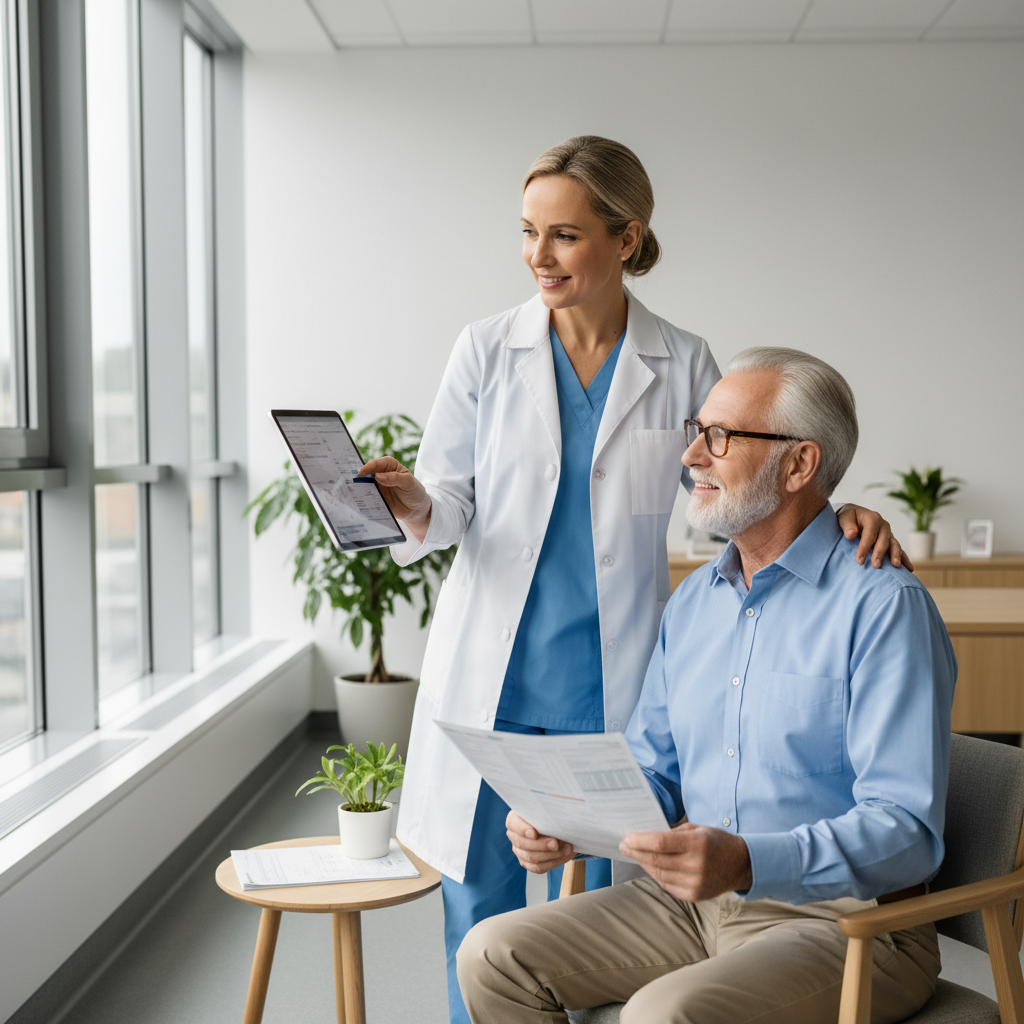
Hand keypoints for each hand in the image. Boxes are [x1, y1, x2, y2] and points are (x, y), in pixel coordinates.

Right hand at [358, 457, 431, 540]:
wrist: (416, 510)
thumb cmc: (414, 491)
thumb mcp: (408, 483)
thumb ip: (395, 478)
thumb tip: (377, 476)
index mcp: (389, 466)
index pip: (377, 463)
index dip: (368, 467)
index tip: (361, 473)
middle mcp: (380, 475)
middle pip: (366, 474)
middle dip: (358, 477)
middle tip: (350, 481)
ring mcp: (376, 487)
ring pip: (363, 486)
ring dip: (357, 488)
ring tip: (350, 492)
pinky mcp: (374, 498)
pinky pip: (365, 498)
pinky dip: (360, 499)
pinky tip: (356, 502)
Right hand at [506, 810, 575, 873]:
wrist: (555, 826)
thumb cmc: (550, 814)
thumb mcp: (549, 808)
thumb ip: (549, 810)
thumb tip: (557, 814)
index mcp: (515, 819)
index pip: (513, 824)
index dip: (522, 829)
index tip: (534, 833)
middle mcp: (514, 836)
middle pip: (523, 844)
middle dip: (542, 845)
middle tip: (556, 843)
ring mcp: (519, 851)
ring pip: (531, 858)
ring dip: (551, 855)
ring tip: (567, 849)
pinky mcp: (528, 863)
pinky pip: (538, 868)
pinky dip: (554, 862)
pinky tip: (565, 855)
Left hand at [619, 823, 751, 902]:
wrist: (740, 865)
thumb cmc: (716, 842)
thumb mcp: (697, 828)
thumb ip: (673, 833)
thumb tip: (645, 835)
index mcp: (697, 844)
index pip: (660, 843)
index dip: (640, 841)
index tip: (626, 837)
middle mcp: (696, 866)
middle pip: (656, 860)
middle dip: (636, 852)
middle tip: (624, 845)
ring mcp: (695, 884)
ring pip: (659, 874)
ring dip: (644, 863)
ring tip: (635, 854)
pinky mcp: (695, 896)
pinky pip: (667, 885)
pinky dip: (656, 875)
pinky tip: (650, 866)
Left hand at [836, 504, 913, 571]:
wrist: (854, 515)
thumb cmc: (848, 517)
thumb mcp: (844, 517)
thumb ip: (847, 525)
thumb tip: (851, 534)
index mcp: (872, 518)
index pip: (869, 534)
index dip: (864, 548)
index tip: (859, 561)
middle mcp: (883, 525)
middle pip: (883, 541)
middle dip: (879, 553)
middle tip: (876, 565)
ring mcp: (889, 534)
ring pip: (894, 545)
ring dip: (896, 556)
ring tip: (896, 566)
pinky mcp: (891, 541)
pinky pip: (899, 550)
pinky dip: (904, 559)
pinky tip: (909, 569)